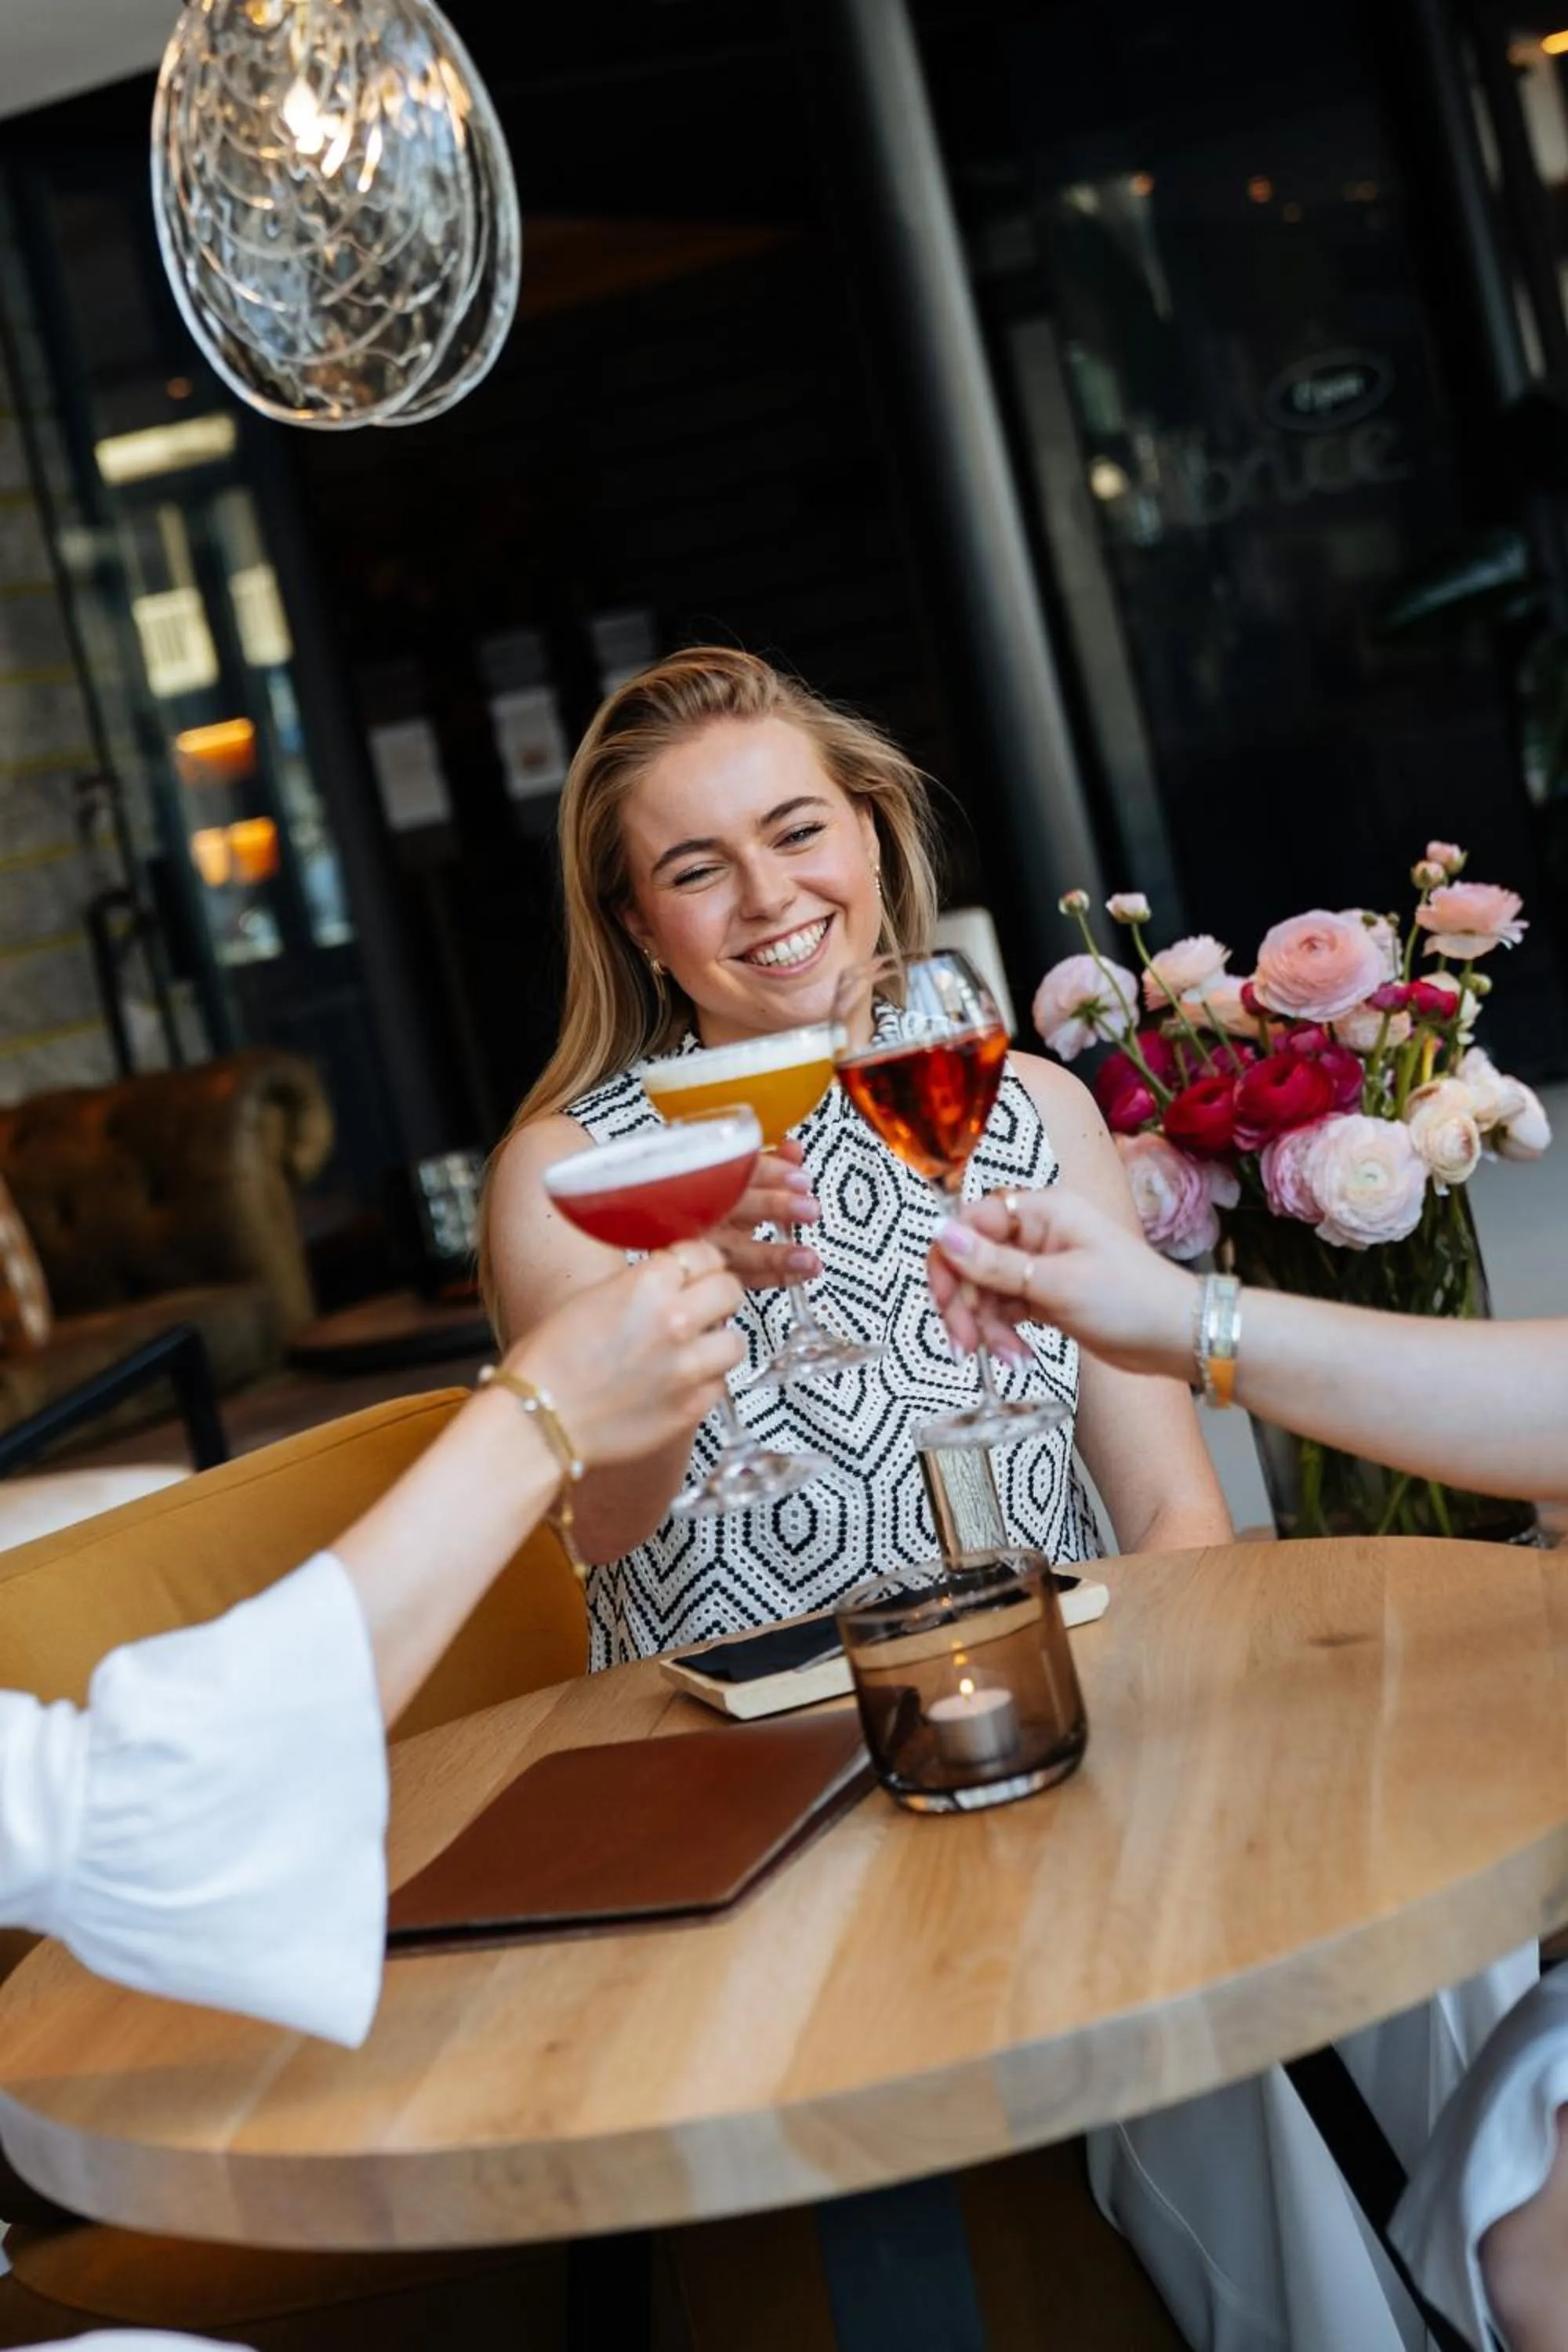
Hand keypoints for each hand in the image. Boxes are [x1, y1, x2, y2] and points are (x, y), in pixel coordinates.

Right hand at [503, 1244, 744, 1464]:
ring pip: (735, 1341)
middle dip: (717, 1296)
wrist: (537, 1421)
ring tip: (693, 1349)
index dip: (700, 1263)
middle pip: (730, 1290)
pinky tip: (677, 1384)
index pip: (705, 1254)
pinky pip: (719, 1385)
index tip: (695, 1272)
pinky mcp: (691, 1407)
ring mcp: (688, 1367)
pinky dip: (704, 1383)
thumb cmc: (548, 1363)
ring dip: (717, 1342)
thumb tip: (672, 1280)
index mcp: (647, 1284)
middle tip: (702, 1307)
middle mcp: (674, 1320)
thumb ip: (640, 1285)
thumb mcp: (591, 1298)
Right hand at [708, 1135, 822, 1287]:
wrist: (675, 1234)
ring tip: (809, 1259)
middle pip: (733, 1208)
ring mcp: (704, 1247)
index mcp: (702, 1181)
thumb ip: (763, 1163)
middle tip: (810, 1210)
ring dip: (776, 1256)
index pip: (734, 1171)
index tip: (800, 1179)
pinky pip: (743, 1278)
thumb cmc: (712, 1199)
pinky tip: (803, 1273)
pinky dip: (776, 1276)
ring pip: (736, 1252)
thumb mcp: (734, 1176)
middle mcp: (699, 1213)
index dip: (769, 1173)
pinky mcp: (712, 1273)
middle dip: (773, 1207)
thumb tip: (793, 1148)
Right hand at [927, 1187, 1197, 1379]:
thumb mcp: (1057, 1283)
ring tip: (1008, 1358)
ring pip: (984, 1290)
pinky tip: (1018, 1357)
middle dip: (964, 1304)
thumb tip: (942, 1233)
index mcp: (1042, 1211)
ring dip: (986, 1327)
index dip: (950, 1261)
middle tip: (965, 1345)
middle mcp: (1037, 1232)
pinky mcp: (1044, 1296)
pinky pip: (1004, 1310)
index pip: (971, 1222)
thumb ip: (994, 1263)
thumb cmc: (1131, 1300)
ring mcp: (1040, 1265)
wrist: (1178, 1336)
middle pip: (971, 1259)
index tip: (948, 1303)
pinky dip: (1003, 1334)